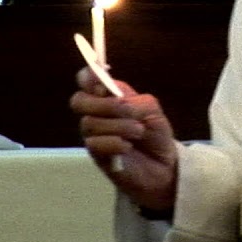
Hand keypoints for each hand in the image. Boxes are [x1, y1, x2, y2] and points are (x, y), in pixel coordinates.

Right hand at [71, 67, 178, 211]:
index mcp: (108, 96)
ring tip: (139, 132)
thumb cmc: (155, 132)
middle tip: (128, 111)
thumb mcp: (151, 109)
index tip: (101, 81)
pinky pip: (94, 144)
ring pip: (90, 123)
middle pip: (78, 101)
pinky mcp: (96, 155)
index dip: (88, 76)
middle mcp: (95, 113)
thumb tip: (116, 99)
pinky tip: (128, 146)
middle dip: (103, 104)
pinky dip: (115, 142)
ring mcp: (93, 134)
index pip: (86, 79)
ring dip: (118, 125)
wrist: (162, 165)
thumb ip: (134, 101)